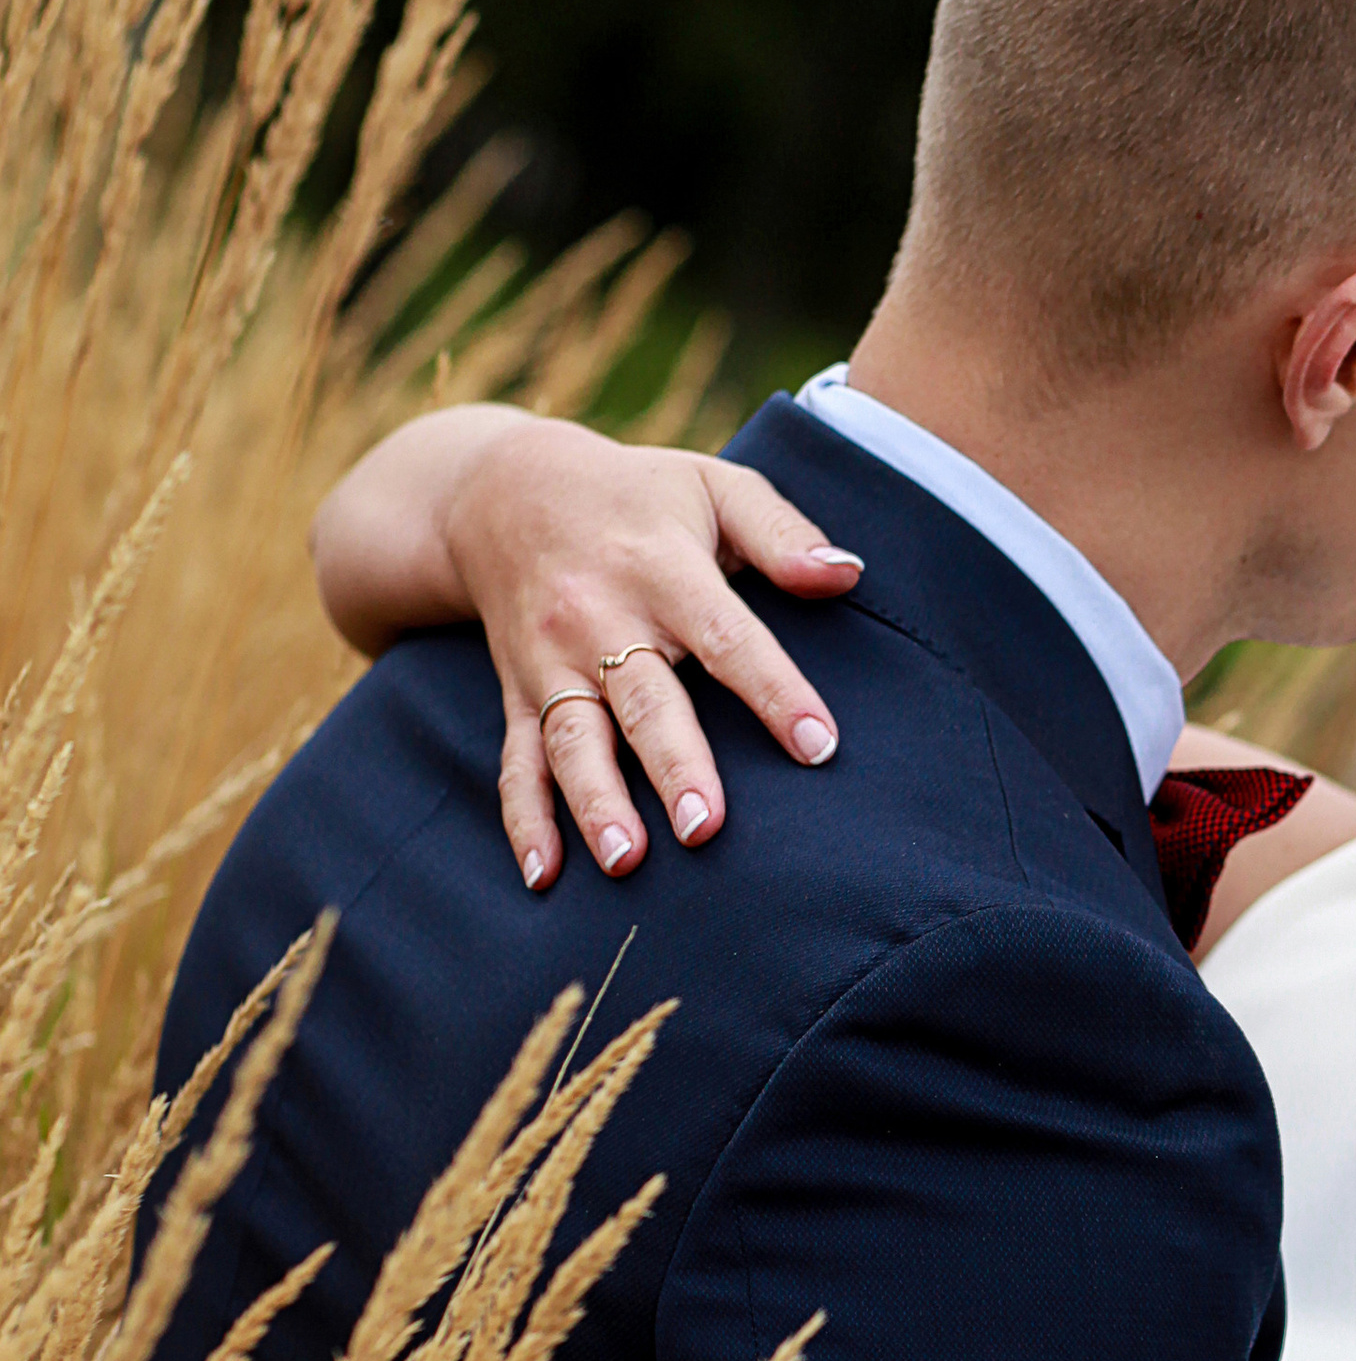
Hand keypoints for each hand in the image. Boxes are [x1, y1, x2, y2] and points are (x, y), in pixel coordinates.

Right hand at [442, 414, 863, 888]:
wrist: (503, 491)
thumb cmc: (638, 496)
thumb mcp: (713, 485)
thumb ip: (782, 532)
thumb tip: (847, 576)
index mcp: (661, 568)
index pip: (726, 636)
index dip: (774, 691)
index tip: (819, 746)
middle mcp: (600, 618)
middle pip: (642, 701)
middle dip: (674, 766)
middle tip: (708, 829)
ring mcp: (550, 662)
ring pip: (573, 740)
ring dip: (597, 803)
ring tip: (628, 861)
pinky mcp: (517, 693)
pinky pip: (517, 761)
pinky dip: (525, 820)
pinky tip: (544, 875)